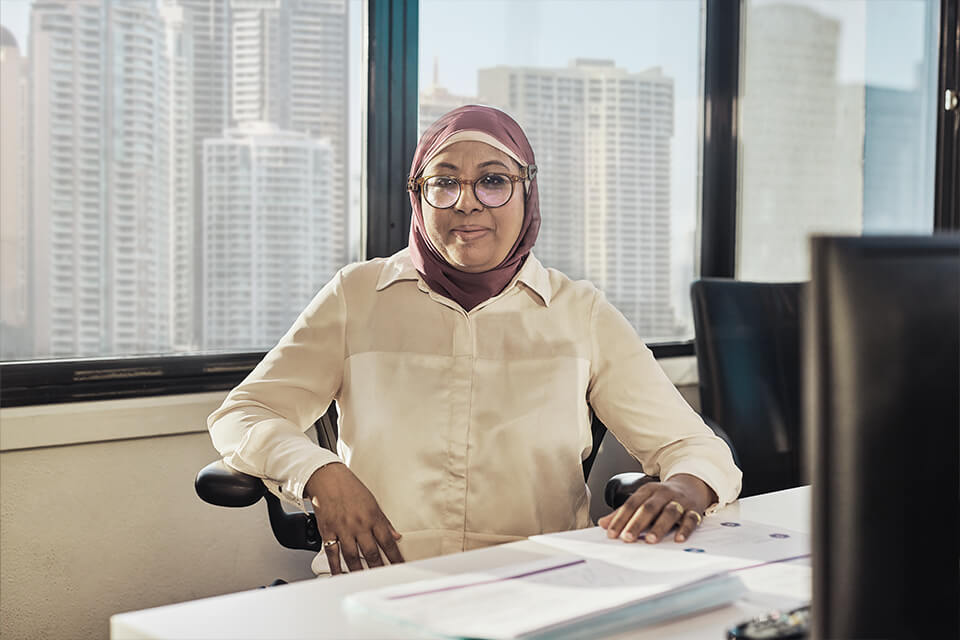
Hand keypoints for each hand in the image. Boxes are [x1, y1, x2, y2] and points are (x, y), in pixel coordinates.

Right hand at [303, 462, 403, 573]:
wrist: (328, 478)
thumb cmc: (350, 489)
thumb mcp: (373, 502)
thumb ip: (384, 522)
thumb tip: (396, 536)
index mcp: (372, 517)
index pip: (388, 541)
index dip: (395, 557)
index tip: (401, 567)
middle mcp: (359, 524)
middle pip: (371, 552)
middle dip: (379, 568)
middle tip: (384, 579)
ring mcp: (343, 529)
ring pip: (352, 556)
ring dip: (360, 571)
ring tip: (365, 581)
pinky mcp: (328, 531)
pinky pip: (332, 553)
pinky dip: (336, 566)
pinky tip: (340, 574)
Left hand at [597, 473, 716, 543]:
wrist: (691, 485)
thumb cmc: (663, 497)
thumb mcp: (643, 500)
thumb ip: (624, 512)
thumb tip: (603, 524)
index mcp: (648, 490)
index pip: (632, 504)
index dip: (620, 518)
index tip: (611, 533)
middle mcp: (663, 494)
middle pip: (648, 508)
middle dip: (637, 523)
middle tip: (627, 537)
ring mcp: (679, 501)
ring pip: (669, 512)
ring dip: (659, 526)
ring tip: (650, 540)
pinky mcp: (694, 510)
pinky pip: (691, 519)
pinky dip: (685, 529)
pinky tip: (678, 539)